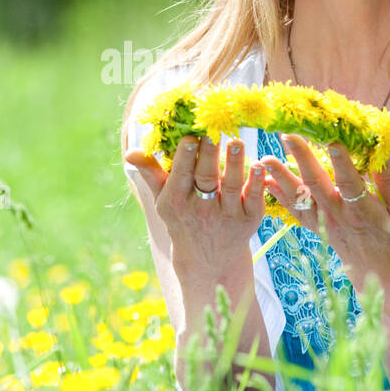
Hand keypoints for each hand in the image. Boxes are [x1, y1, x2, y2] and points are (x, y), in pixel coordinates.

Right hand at [124, 134, 266, 273]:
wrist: (208, 259)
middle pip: (205, 178)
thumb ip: (151, 174)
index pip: (181, 174)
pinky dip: (256, 183)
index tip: (190, 136)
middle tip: (214, 131)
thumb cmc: (183, 218)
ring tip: (236, 141)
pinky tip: (260, 165)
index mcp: (177, 201)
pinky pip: (252, 199)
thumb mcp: (163, 200)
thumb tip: (130, 152)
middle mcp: (201, 209)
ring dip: (234, 163)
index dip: (185, 156)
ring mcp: (226, 215)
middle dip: (209, 154)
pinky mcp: (248, 220)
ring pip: (230, 186)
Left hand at [258, 134, 389, 290]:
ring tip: (265, 158)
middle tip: (288, 135)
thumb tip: (380, 152)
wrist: (374, 268)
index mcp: (362, 210)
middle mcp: (338, 215)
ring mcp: (322, 221)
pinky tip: (265, 180)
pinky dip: (278, 195)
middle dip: (302, 159)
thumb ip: (389, 182)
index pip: (350, 184)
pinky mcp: (312, 225)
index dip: (342, 164)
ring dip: (281, 177)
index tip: (332, 141)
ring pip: (299, 198)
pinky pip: (293, 210)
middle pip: (317, 186)